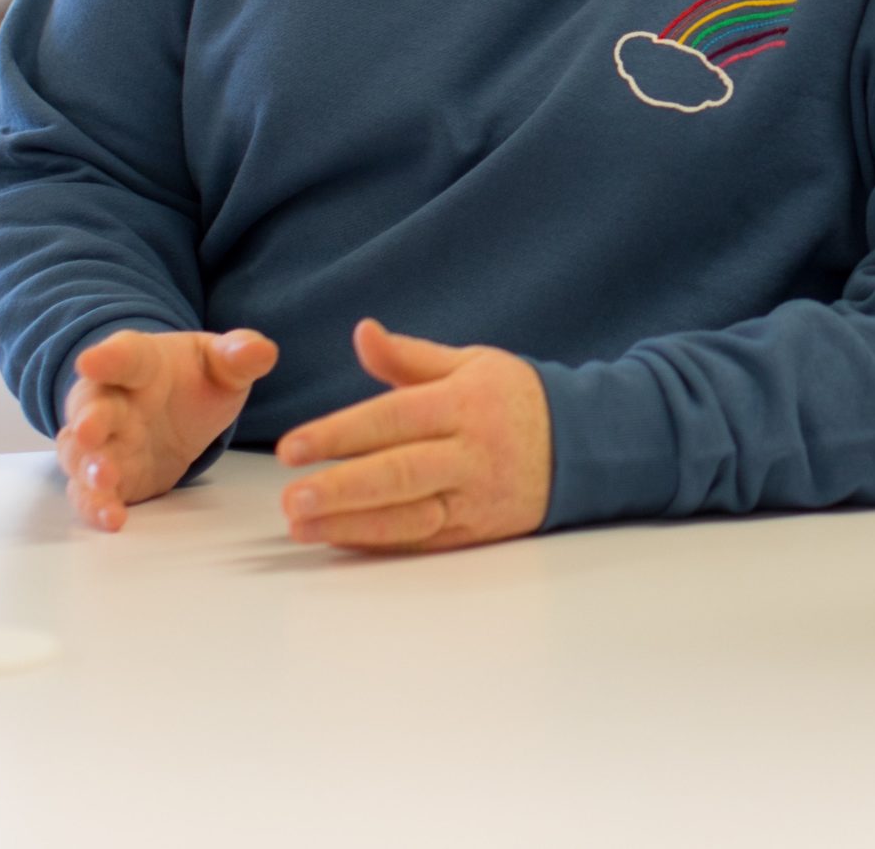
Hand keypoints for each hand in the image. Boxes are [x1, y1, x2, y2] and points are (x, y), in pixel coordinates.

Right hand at [59, 328, 278, 531]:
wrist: (182, 410)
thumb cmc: (196, 377)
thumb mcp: (223, 362)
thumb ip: (239, 355)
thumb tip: (262, 351)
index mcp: (139, 362)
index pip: (124, 356)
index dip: (108, 358)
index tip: (92, 361)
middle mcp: (110, 401)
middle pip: (91, 408)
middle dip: (89, 420)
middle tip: (88, 432)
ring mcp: (104, 442)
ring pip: (81, 455)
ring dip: (89, 468)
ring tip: (104, 479)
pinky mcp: (110, 479)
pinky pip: (91, 493)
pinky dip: (96, 505)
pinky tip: (111, 518)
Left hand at [275, 319, 551, 552]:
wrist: (584, 445)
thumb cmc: (516, 399)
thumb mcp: (472, 363)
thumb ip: (410, 357)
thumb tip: (362, 332)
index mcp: (465, 403)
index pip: (394, 417)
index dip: (340, 432)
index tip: (291, 447)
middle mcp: (471, 452)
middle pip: (399, 473)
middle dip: (341, 488)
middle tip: (290, 499)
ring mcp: (475, 495)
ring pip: (409, 515)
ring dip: (351, 524)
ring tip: (301, 526)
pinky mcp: (477, 529)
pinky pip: (423, 540)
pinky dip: (379, 541)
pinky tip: (339, 538)